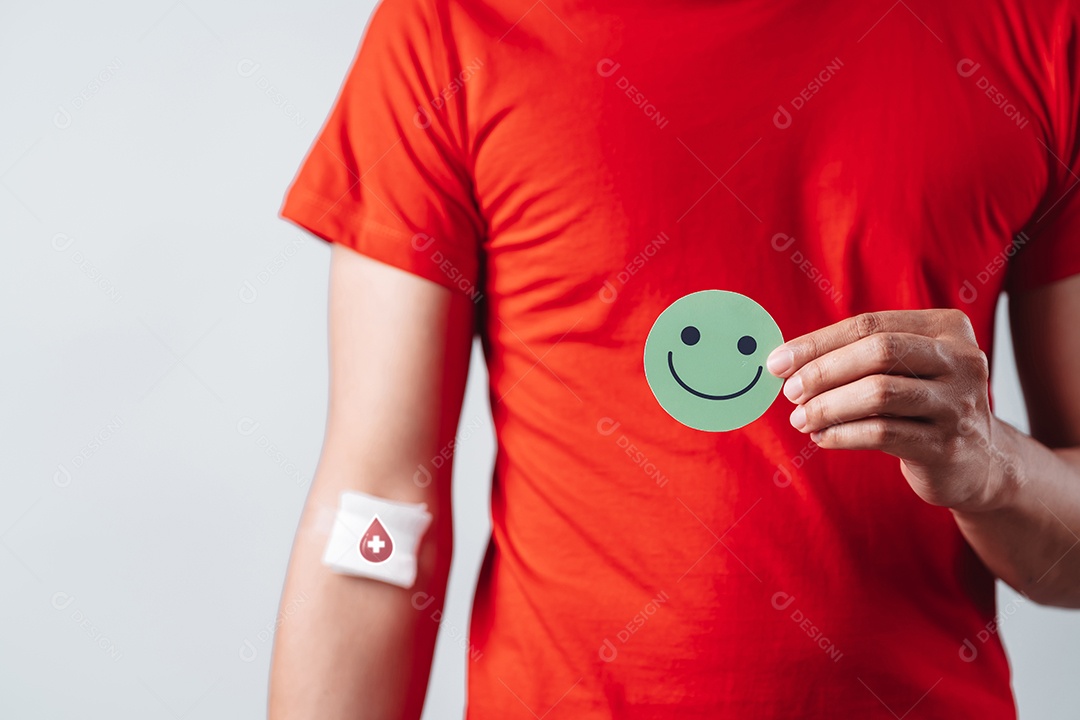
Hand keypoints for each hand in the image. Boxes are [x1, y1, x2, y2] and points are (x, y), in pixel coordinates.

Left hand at [765, 309, 1012, 512]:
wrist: (979, 461)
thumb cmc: (922, 405)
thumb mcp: (904, 369)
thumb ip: (857, 355)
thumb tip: (785, 361)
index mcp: (947, 329)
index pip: (870, 325)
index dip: (818, 343)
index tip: (778, 361)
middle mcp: (961, 361)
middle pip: (878, 352)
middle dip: (823, 371)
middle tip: (789, 391)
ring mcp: (958, 405)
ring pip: (879, 393)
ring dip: (828, 406)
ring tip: (800, 418)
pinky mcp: (947, 446)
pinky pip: (883, 434)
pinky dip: (843, 434)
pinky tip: (822, 437)